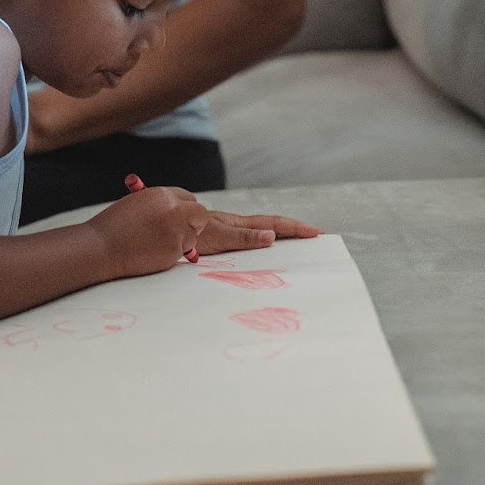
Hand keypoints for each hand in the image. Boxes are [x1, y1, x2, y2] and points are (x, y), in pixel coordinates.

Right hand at [86, 186, 208, 277]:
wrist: (102, 247)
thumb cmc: (115, 226)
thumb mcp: (140, 204)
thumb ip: (163, 206)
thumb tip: (182, 213)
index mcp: (163, 195)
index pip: (189, 198)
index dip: (186, 209)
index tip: (182, 217)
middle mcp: (174, 211)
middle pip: (200, 215)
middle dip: (195, 223)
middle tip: (185, 230)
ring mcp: (176, 231)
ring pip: (193, 236)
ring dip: (182, 241)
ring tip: (155, 242)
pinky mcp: (174, 251)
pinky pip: (182, 252)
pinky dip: (172, 253)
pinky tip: (151, 251)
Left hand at [196, 211, 321, 255]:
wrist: (167, 232)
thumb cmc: (191, 233)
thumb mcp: (219, 236)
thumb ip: (244, 237)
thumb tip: (272, 237)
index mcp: (241, 225)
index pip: (274, 225)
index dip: (295, 228)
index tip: (316, 232)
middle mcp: (238, 229)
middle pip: (272, 229)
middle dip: (295, 232)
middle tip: (316, 238)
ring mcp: (231, 236)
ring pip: (262, 238)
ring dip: (281, 241)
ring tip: (299, 248)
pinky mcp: (223, 246)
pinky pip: (249, 249)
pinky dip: (263, 251)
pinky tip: (266, 259)